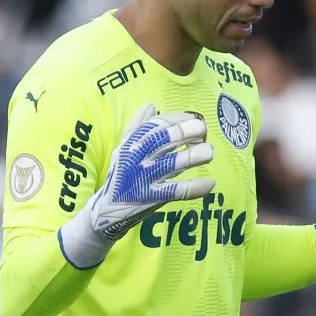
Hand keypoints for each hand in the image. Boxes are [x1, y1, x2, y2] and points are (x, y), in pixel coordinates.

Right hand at [87, 105, 214, 240]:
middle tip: (203, 130)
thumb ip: (137, 127)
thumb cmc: (120, 175)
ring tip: (209, 152)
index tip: (194, 119)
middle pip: (165, 140)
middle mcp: (137, 158)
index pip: (158, 124)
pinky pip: (177, 191)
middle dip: (188, 131)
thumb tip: (151, 105)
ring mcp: (145, 178)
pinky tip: (210, 183)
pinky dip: (195, 187)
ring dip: (194, 156)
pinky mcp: (152, 198)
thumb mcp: (123, 148)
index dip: (179, 119)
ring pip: (173, 164)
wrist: (106, 210)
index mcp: (132, 143)